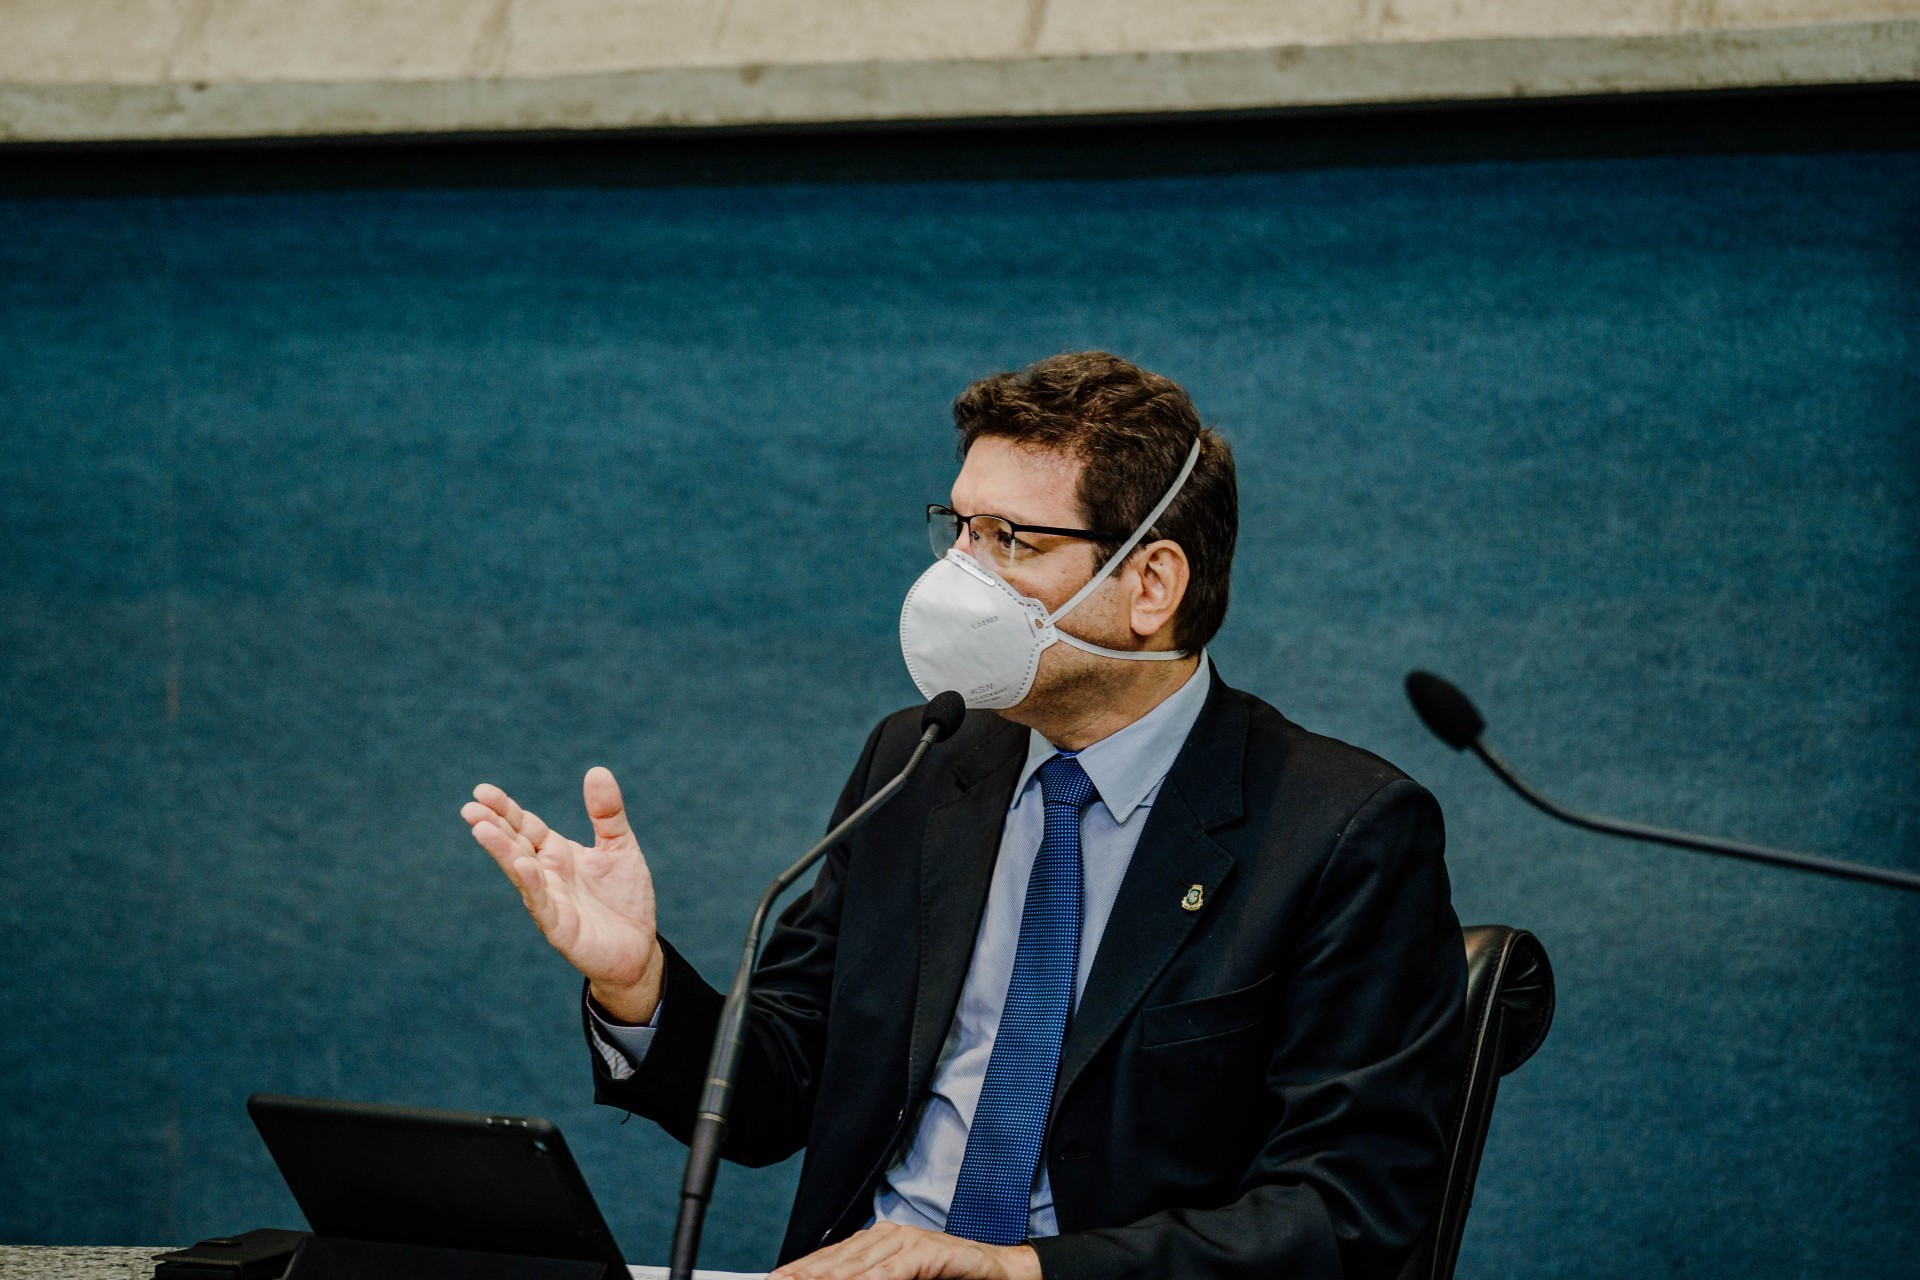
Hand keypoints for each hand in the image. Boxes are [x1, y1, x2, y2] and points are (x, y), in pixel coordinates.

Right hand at [461, 767, 663, 1021]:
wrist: (638, 948)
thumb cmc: (624, 898)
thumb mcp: (620, 847)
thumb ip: (607, 812)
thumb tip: (596, 770)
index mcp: (558, 853)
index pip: (526, 825)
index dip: (506, 809)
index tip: (481, 790)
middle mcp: (547, 874)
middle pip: (515, 844)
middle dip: (493, 826)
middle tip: (469, 807)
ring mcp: (549, 900)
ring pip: (520, 872)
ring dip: (502, 851)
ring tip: (482, 829)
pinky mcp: (559, 927)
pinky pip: (542, 903)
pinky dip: (531, 883)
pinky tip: (522, 865)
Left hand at [767, 1223, 1040, 1279]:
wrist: (1002, 1272)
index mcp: (880, 1241)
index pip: (832, 1258)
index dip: (803, 1270)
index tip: (776, 1279)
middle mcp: (890, 1235)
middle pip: (838, 1260)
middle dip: (806, 1274)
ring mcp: (909, 1240)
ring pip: (859, 1265)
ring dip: (830, 1277)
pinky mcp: (929, 1252)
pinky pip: (893, 1270)